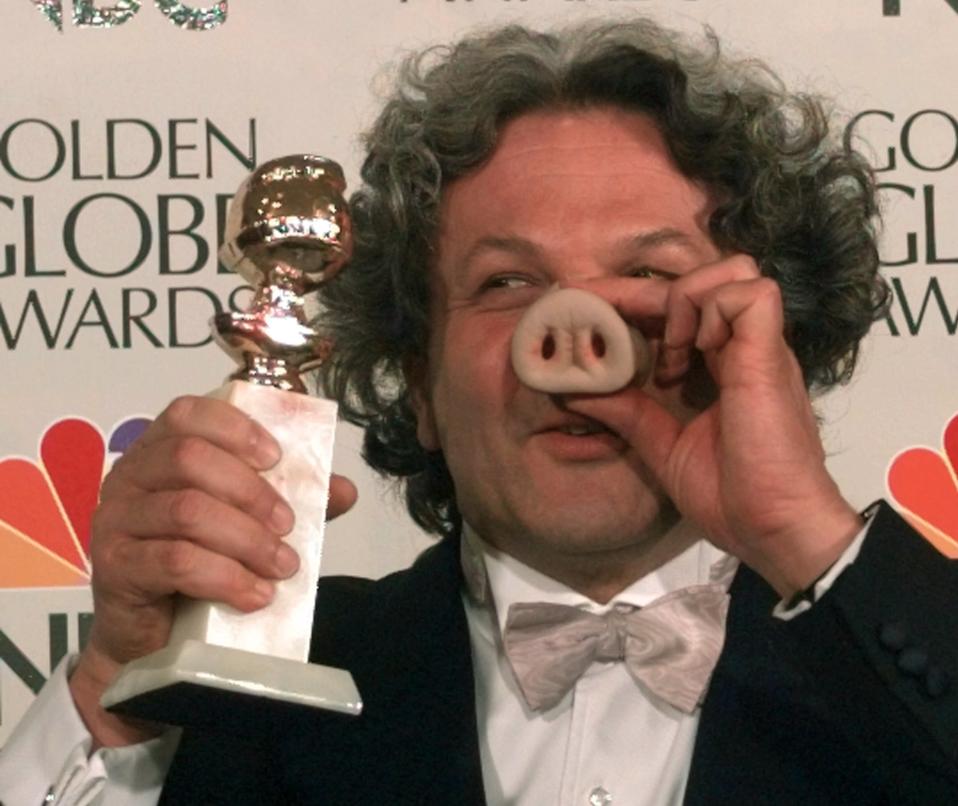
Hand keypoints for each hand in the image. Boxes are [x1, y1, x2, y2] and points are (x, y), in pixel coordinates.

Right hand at [69, 395, 356, 744]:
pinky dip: (226, 577)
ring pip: (187, 511)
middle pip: (189, 458)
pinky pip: (175, 561)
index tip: (276, 459)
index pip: (188, 413)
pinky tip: (255, 595)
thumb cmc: (198, 569)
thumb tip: (344, 489)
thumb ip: (291, 501)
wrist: (154, 639)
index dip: (235, 428)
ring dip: (247, 539)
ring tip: (282, 566)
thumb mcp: (248, 525)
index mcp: (159, 451)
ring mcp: (116, 521)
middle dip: (251, 491)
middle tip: (287, 525)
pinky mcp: (115, 568)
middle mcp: (129, 477)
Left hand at [565, 255, 861, 596]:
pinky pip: (750, 293)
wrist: (773, 529)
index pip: (682, 306)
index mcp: (723, 365)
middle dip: (643, 292)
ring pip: (734, 270)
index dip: (635, 301)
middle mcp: (743, 348)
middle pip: (703, 278)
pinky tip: (693, 351)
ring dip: (688, 296)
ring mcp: (759, 348)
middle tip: (605, 319)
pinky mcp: (769, 355)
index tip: (592, 313)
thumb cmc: (728, 495)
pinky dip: (714, 309)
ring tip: (668, 348)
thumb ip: (625, 412)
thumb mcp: (661, 444)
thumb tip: (573, 390)